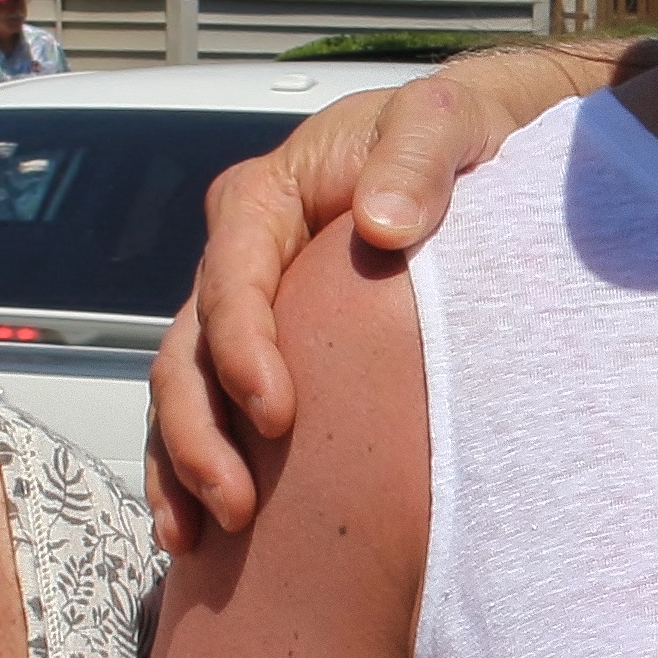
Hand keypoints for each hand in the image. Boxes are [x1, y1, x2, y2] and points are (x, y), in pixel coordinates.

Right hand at [149, 42, 630, 547]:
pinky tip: (201, 534)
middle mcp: (238, 257)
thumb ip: (415, 161)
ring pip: (185, 391)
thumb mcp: (442, 121)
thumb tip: (382, 228)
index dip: (245, 349)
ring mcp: (244, 310)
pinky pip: (213, 411)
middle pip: (188, 350)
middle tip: (238, 504)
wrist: (473, 149)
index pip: (233, 278)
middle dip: (201, 432)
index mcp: (264, 201)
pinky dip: (196, 469)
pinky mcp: (265, 352)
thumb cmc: (453, 133)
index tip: (278, 415)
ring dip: (184, 465)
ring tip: (200, 537)